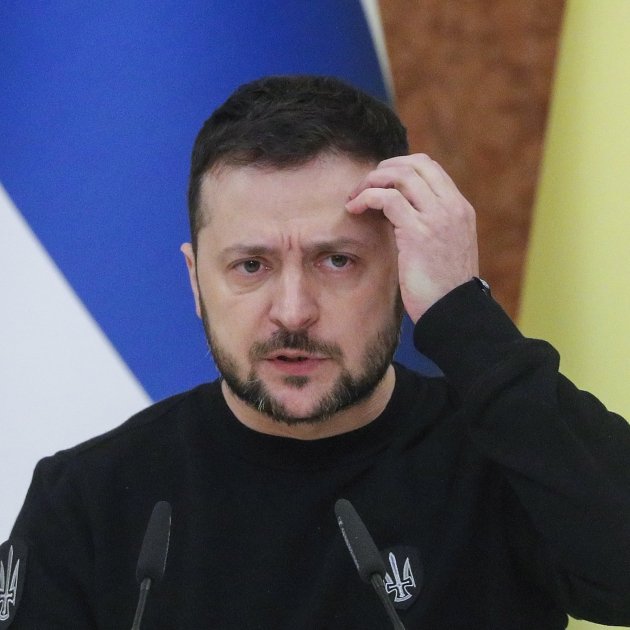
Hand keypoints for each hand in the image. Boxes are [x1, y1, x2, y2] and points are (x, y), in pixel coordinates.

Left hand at [345, 154, 478, 322]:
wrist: (454, 312)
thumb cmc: (444, 289)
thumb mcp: (444, 249)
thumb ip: (431, 228)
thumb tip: (402, 217)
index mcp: (460, 209)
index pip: (430, 168)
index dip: (401, 167)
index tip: (380, 183)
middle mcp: (452, 207)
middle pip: (415, 164)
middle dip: (384, 169)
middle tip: (363, 186)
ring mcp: (438, 217)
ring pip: (400, 175)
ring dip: (371, 181)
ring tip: (354, 197)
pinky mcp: (418, 232)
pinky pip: (387, 198)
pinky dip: (366, 197)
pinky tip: (354, 209)